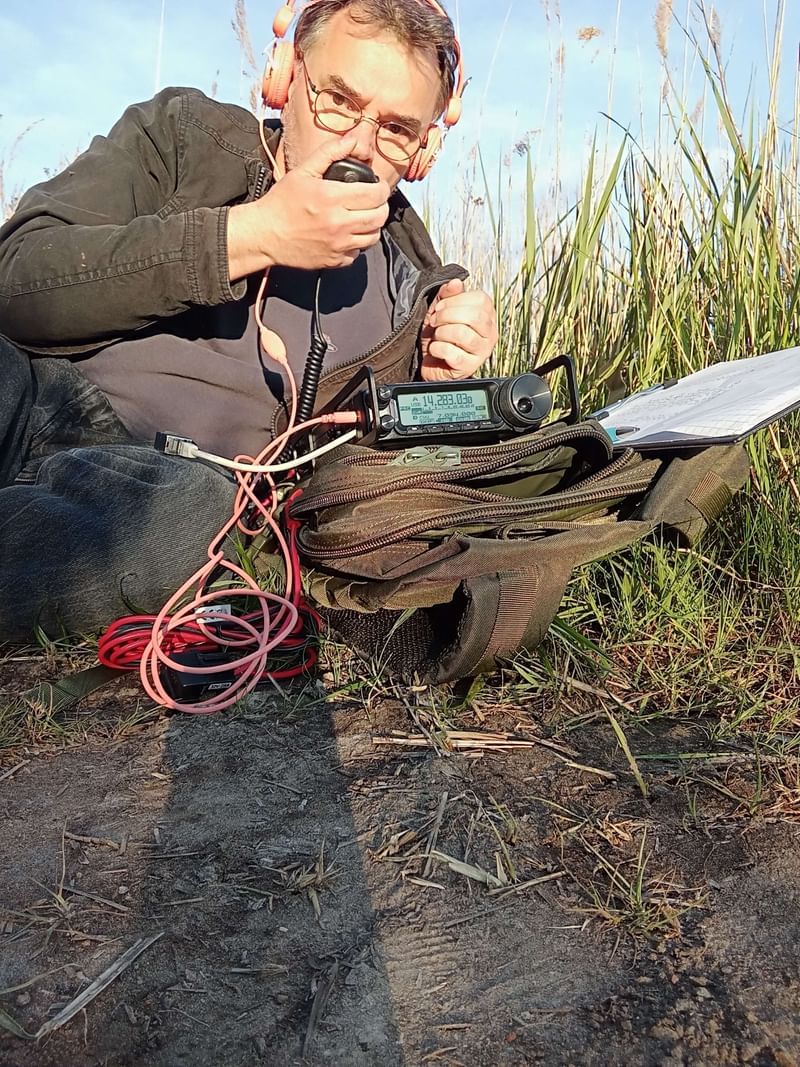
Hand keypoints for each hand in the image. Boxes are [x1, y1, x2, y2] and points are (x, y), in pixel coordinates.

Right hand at [227, 135, 390, 280]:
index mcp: (332, 197)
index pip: (376, 194)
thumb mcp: (303, 171)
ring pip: (373, 236)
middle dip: (381, 206)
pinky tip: (348, 234)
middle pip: (379, 216)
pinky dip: (358, 244)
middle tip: (372, 201)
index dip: (381, 188)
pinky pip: (358, 253)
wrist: (265, 234)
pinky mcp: (334, 260)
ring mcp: (338, 244)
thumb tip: (352, 140)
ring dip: (373, 225)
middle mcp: (338, 223)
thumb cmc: (282, 203)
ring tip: (362, 217)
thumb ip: (330, 152)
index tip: (377, 186)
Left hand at [419, 279, 497, 381]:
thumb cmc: (439, 336)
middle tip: (435, 321)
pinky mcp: (469, 367)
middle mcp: (490, 333)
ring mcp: (482, 352)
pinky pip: (452, 353)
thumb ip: (447, 295)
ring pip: (463, 334)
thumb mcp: (440, 310)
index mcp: (487, 316)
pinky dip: (437, 349)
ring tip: (436, 337)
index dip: (456, 300)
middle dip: (447, 315)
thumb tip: (455, 282)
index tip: (440, 307)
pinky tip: (435, 350)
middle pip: (475, 316)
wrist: (430, 362)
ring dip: (442, 333)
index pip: (481, 299)